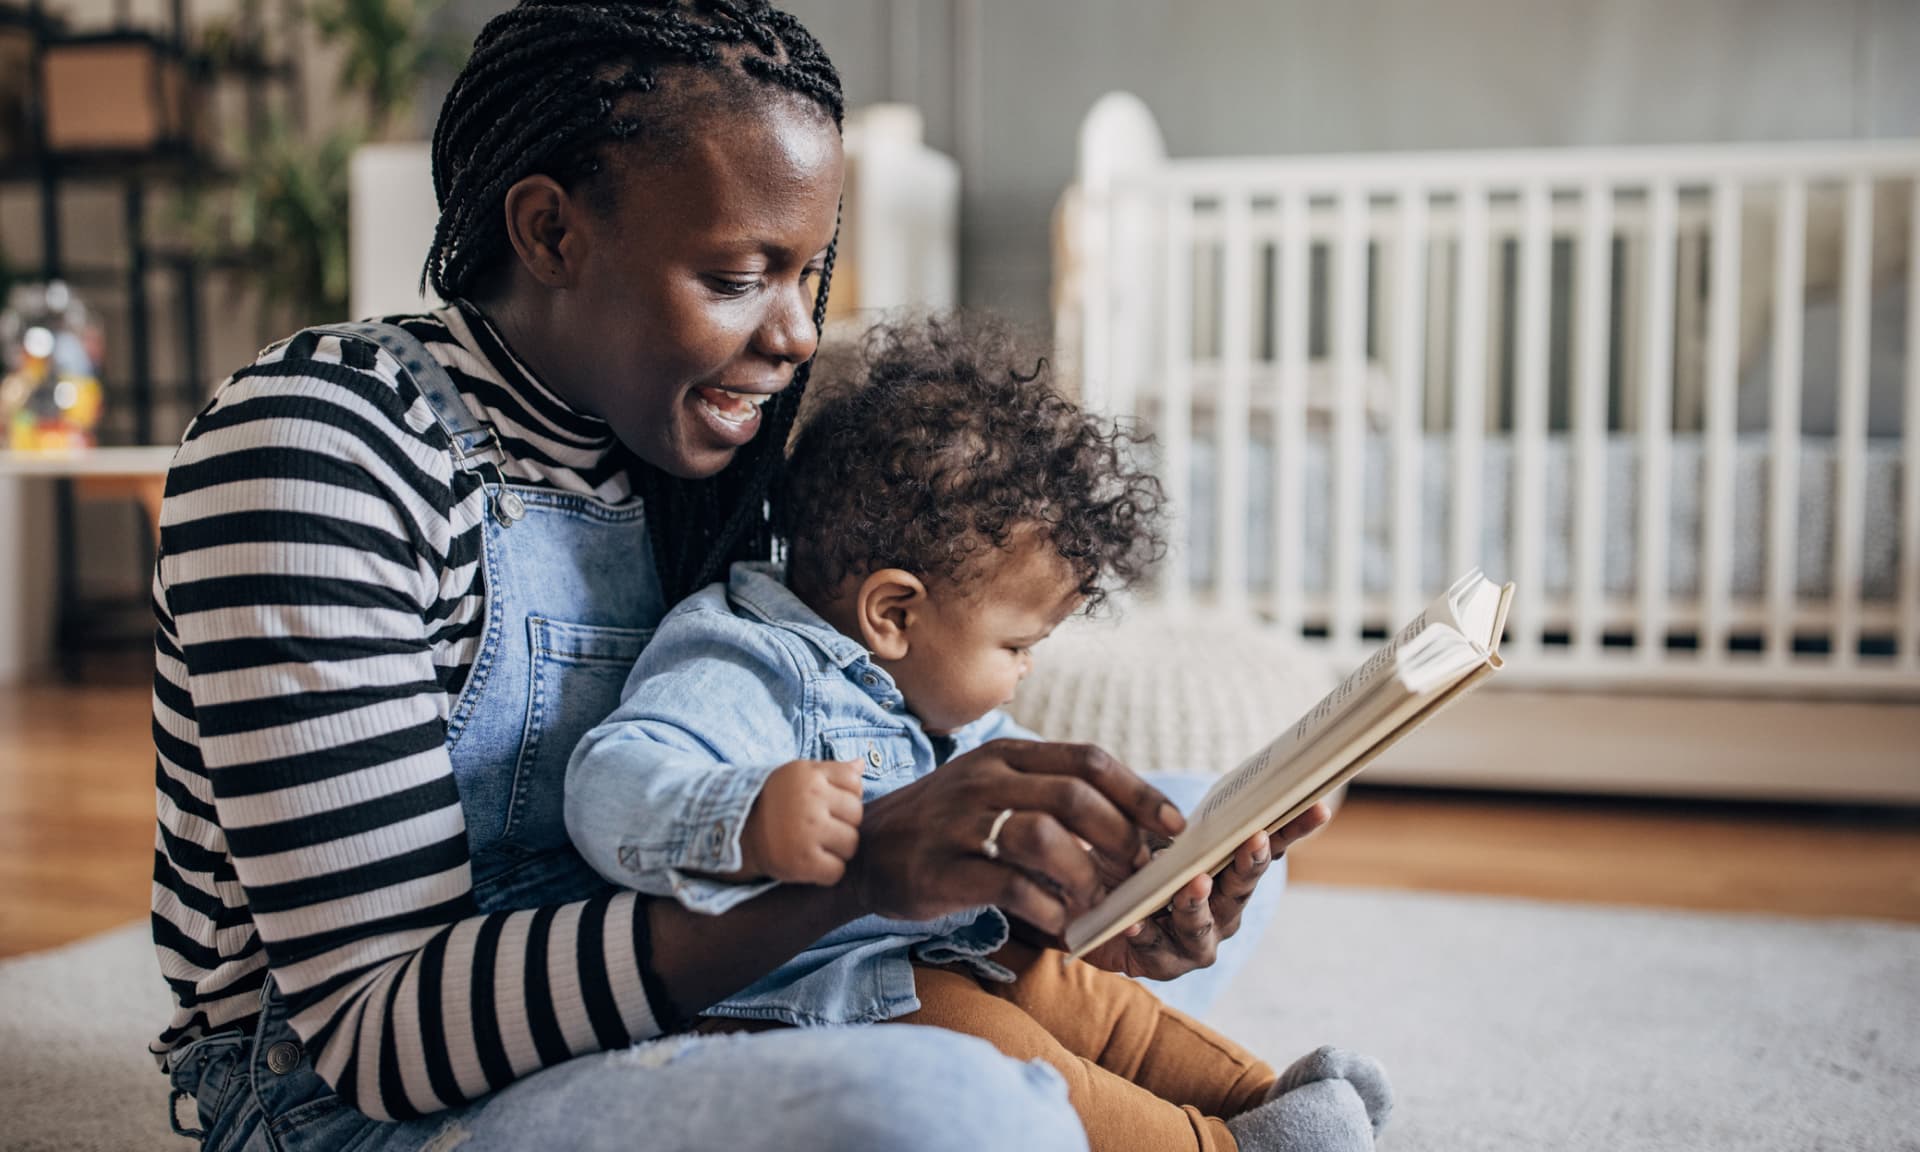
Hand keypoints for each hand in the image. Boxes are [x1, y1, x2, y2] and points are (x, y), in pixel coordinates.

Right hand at [738, 760, 863, 885]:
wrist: (740, 831)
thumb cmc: (778, 801)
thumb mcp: (800, 775)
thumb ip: (833, 770)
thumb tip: (861, 764)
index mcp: (810, 775)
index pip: (855, 783)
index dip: (845, 795)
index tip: (827, 803)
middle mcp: (810, 801)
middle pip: (856, 814)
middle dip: (843, 822)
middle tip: (821, 827)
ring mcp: (807, 831)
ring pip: (851, 843)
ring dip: (838, 848)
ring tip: (817, 844)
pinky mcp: (803, 861)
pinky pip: (837, 871)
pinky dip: (828, 871)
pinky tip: (812, 861)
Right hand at [846, 740, 1185, 936]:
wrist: (863, 849)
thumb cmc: (945, 823)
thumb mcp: (993, 788)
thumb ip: (1049, 795)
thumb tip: (1129, 824)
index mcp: (1007, 755)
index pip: (1088, 760)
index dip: (1139, 792)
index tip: (1174, 825)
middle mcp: (986, 779)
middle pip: (1074, 795)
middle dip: (1121, 836)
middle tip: (1142, 871)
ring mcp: (962, 822)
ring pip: (1044, 835)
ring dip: (1086, 873)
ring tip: (1100, 901)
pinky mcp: (943, 868)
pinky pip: (1009, 884)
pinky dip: (1047, 907)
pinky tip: (1062, 924)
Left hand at [1075, 801, 1333, 978]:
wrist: (1094, 914)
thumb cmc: (1132, 870)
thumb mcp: (1151, 837)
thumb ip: (1173, 827)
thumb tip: (1193, 804)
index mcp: (1229, 876)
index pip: (1268, 848)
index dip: (1293, 829)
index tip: (1317, 806)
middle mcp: (1223, 912)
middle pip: (1241, 887)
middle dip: (1250, 863)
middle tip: (1255, 840)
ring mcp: (1196, 942)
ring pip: (1201, 924)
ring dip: (1197, 902)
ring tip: (1194, 882)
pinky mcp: (1162, 964)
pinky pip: (1153, 948)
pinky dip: (1145, 933)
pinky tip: (1134, 922)